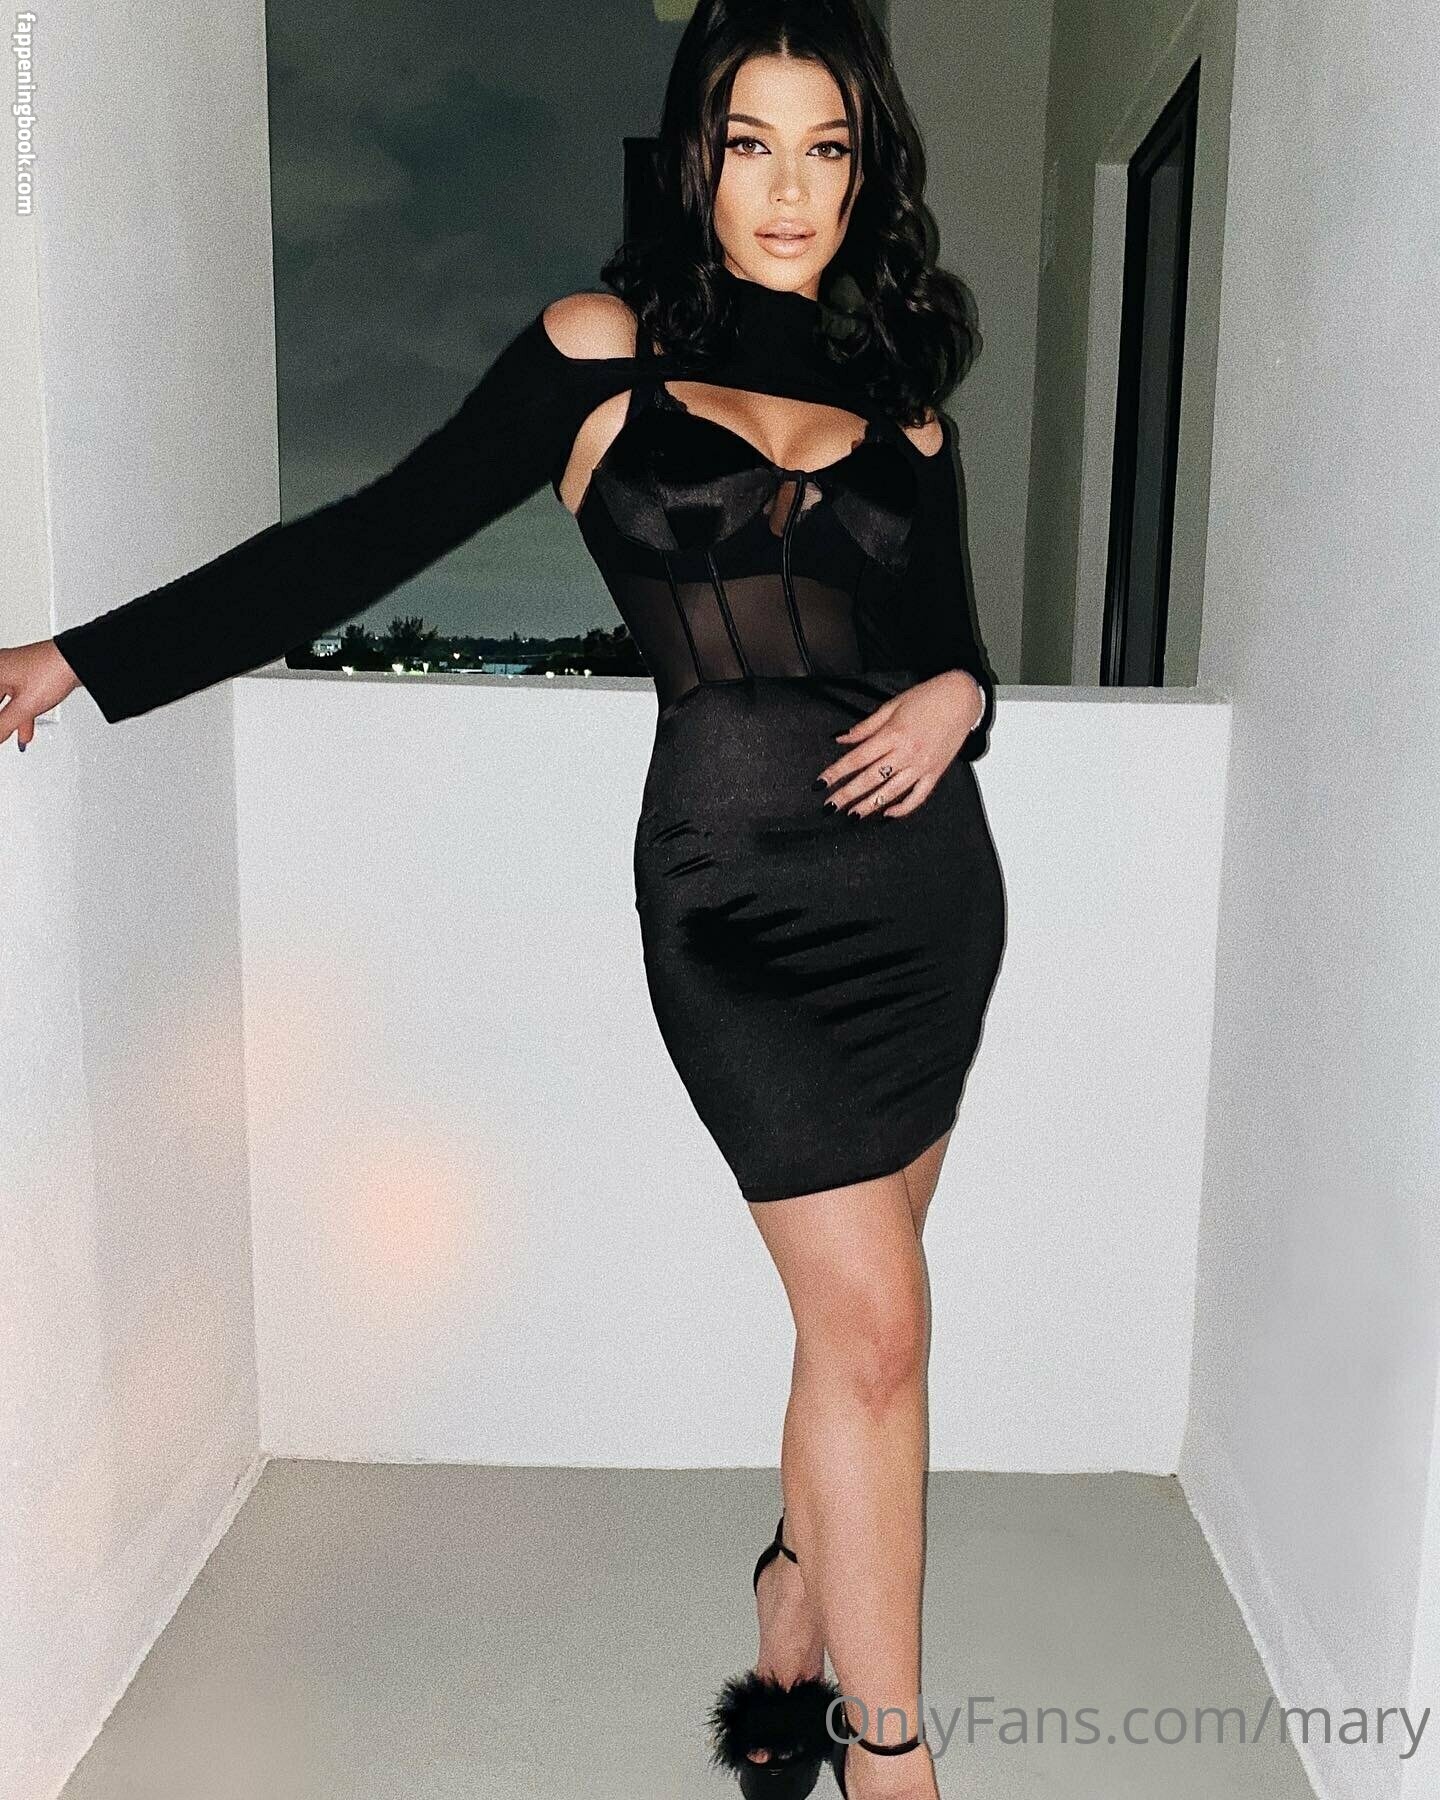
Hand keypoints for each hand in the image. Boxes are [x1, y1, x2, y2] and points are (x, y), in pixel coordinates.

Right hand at [0, 640, 82, 749]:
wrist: (77, 659)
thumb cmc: (51, 671)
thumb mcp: (23, 706)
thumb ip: (3, 725)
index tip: (0, 734)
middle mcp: (2, 666)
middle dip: (1, 720)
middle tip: (2, 734)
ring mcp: (18, 670)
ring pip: (7, 700)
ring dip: (10, 720)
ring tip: (9, 737)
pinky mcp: (33, 674)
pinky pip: (21, 697)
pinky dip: (21, 714)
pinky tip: (25, 730)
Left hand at [814, 670, 983, 817]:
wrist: (961, 698)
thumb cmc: (927, 698)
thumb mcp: (892, 706)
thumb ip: (865, 727)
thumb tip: (841, 739)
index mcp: (893, 734)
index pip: (857, 759)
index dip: (836, 773)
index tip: (821, 783)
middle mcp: (907, 753)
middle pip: (870, 779)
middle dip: (846, 794)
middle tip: (829, 806)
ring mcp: (922, 766)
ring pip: (891, 792)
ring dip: (869, 806)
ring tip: (852, 815)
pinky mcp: (935, 773)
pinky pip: (917, 797)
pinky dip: (902, 809)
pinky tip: (887, 814)